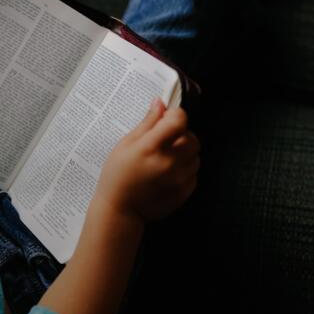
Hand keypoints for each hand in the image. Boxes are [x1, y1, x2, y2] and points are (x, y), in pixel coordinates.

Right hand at [92, 98, 199, 221]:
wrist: (120, 209)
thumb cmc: (117, 175)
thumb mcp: (126, 144)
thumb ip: (147, 123)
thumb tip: (160, 103)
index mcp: (151, 148)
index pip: (179, 120)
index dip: (174, 115)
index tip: (166, 119)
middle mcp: (169, 163)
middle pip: (192, 137)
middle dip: (181, 134)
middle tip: (165, 140)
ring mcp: (179, 179)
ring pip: (195, 155)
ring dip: (185, 152)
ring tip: (166, 158)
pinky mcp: (185, 192)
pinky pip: (194, 173)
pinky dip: (185, 169)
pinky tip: (168, 173)